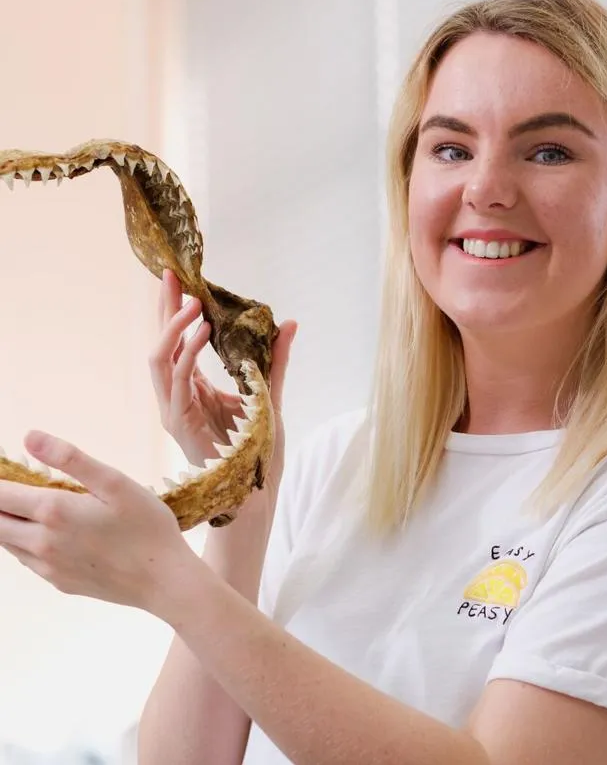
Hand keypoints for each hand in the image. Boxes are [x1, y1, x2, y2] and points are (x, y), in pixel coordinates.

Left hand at [0, 431, 194, 612]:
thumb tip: (29, 436)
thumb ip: (70, 458)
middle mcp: (42, 543)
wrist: (164, 579)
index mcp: (53, 512)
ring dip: (10, 523)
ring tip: (32, 506)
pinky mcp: (60, 583)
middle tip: (15, 487)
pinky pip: (28, 560)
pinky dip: (27, 543)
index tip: (6, 469)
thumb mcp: (115, 483)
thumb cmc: (147, 527)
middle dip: (0, 503)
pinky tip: (52, 533)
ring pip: (7, 543)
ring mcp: (49, 567)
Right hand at [150, 269, 296, 472]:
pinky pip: (176, 380)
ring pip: (160, 359)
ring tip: (194, 303)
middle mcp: (178, 395)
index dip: (176, 310)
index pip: (178, 341)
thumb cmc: (259, 447)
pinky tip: (202, 332)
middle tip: (172, 275)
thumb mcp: (269, 393)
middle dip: (165, 309)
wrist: (256, 490)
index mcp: (194, 388)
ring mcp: (174, 409)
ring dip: (174, 328)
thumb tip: (289, 322)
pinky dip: (186, 353)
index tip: (180, 276)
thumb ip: (274, 359)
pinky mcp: (178, 421)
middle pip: (162, 343)